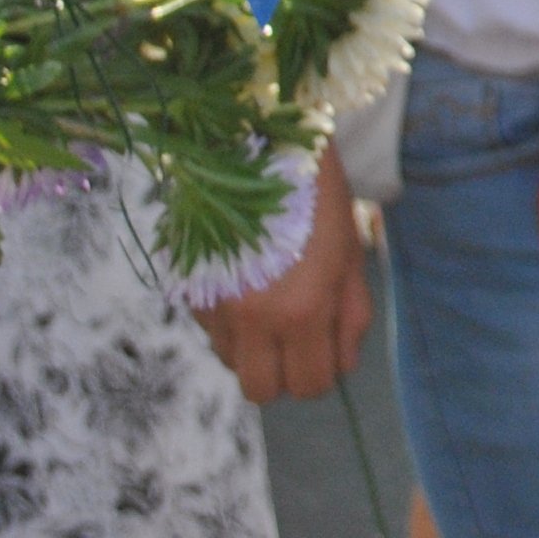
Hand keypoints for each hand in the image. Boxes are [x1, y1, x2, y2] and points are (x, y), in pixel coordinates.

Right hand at [196, 145, 371, 404]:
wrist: (257, 146)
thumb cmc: (318, 197)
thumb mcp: (351, 253)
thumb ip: (350, 316)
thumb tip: (341, 364)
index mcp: (302, 310)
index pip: (310, 385)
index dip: (322, 373)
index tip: (326, 350)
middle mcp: (252, 319)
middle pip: (261, 391)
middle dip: (283, 373)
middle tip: (298, 340)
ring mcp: (214, 306)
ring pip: (233, 363)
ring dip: (254, 347)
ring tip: (273, 302)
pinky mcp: (188, 291)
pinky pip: (211, 331)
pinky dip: (230, 322)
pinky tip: (247, 282)